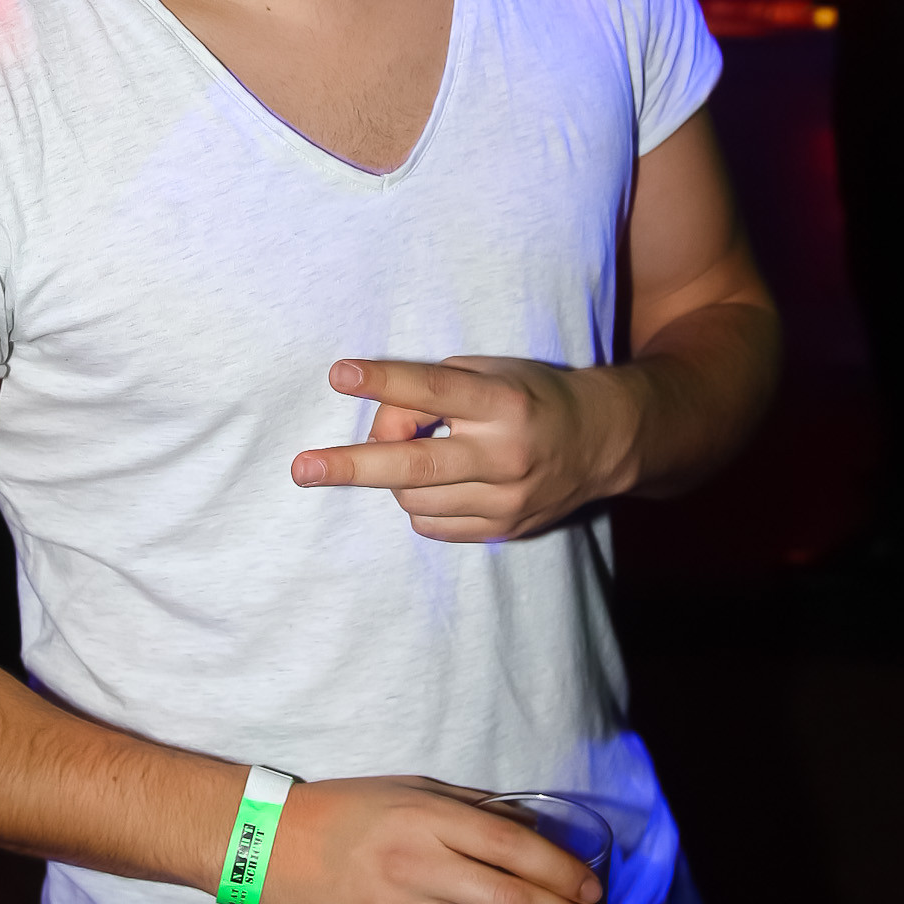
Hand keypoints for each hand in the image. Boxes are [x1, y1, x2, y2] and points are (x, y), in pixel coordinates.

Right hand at [258, 775, 611, 903]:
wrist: (267, 844)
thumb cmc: (345, 810)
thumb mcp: (409, 790)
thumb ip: (468, 811)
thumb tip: (533, 834)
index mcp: (429, 818)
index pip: (514, 847)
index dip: (562, 870)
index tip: (593, 887)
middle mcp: (418, 865)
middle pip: (511, 902)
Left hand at [290, 356, 638, 541]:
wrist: (601, 442)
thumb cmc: (530, 396)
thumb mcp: (490, 374)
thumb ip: (434, 393)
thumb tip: (379, 430)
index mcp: (504, 403)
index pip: (434, 390)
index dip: (384, 383)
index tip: (339, 374)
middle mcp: (506, 455)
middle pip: (414, 465)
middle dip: (352, 466)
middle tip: (302, 468)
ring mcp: (506, 500)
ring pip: (414, 498)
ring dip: (398, 476)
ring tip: (421, 453)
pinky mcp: (504, 530)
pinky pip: (432, 525)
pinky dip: (421, 503)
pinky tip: (442, 481)